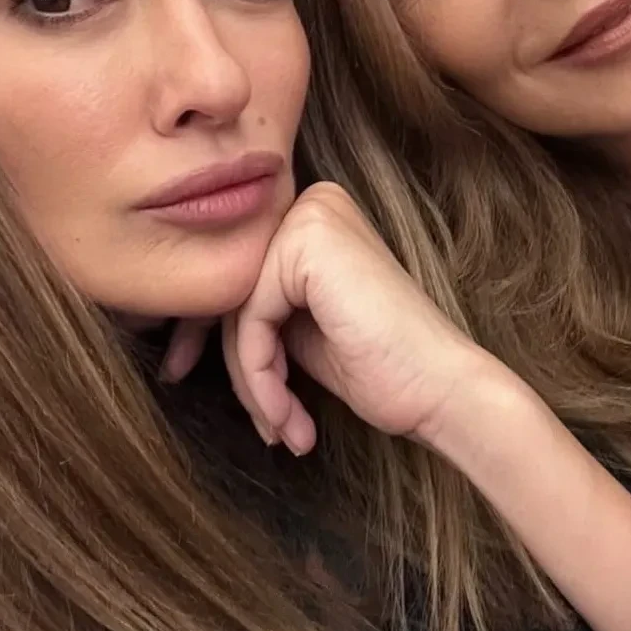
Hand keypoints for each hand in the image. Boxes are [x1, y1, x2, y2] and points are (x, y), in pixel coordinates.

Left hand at [164, 183, 482, 453]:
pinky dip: (263, 380)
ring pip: (238, 313)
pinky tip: (289, 417)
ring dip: (256, 386)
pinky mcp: (307, 245)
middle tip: (260, 425)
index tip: (200, 383)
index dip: (212, 337)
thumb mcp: (303, 330)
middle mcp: (313, 202)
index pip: (241, 278)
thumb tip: (188, 323)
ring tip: (283, 428)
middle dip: (237, 368)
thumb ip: (259, 309)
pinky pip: (252, 323)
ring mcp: (311, 217)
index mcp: (316, 216)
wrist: (441, 389)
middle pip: (235, 294)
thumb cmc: (386, 368)